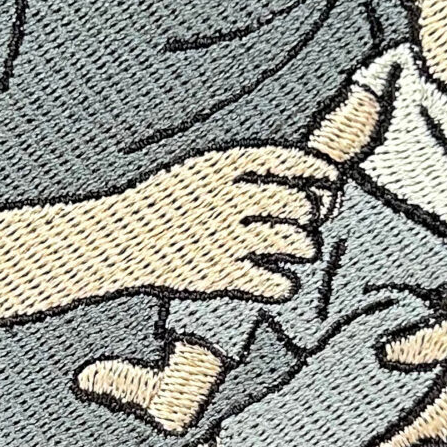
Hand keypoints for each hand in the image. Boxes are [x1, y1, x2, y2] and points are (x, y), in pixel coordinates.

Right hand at [109, 144, 336, 300]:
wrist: (114, 240)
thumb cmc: (163, 203)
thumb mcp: (199, 169)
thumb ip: (245, 171)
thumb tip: (303, 182)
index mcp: (223, 166)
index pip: (291, 162)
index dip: (321, 173)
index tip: (332, 184)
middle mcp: (227, 199)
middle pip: (299, 205)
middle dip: (312, 215)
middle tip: (307, 224)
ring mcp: (224, 237)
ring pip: (296, 243)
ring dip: (306, 248)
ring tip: (302, 251)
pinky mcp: (219, 276)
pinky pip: (276, 282)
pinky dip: (286, 285)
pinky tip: (282, 282)